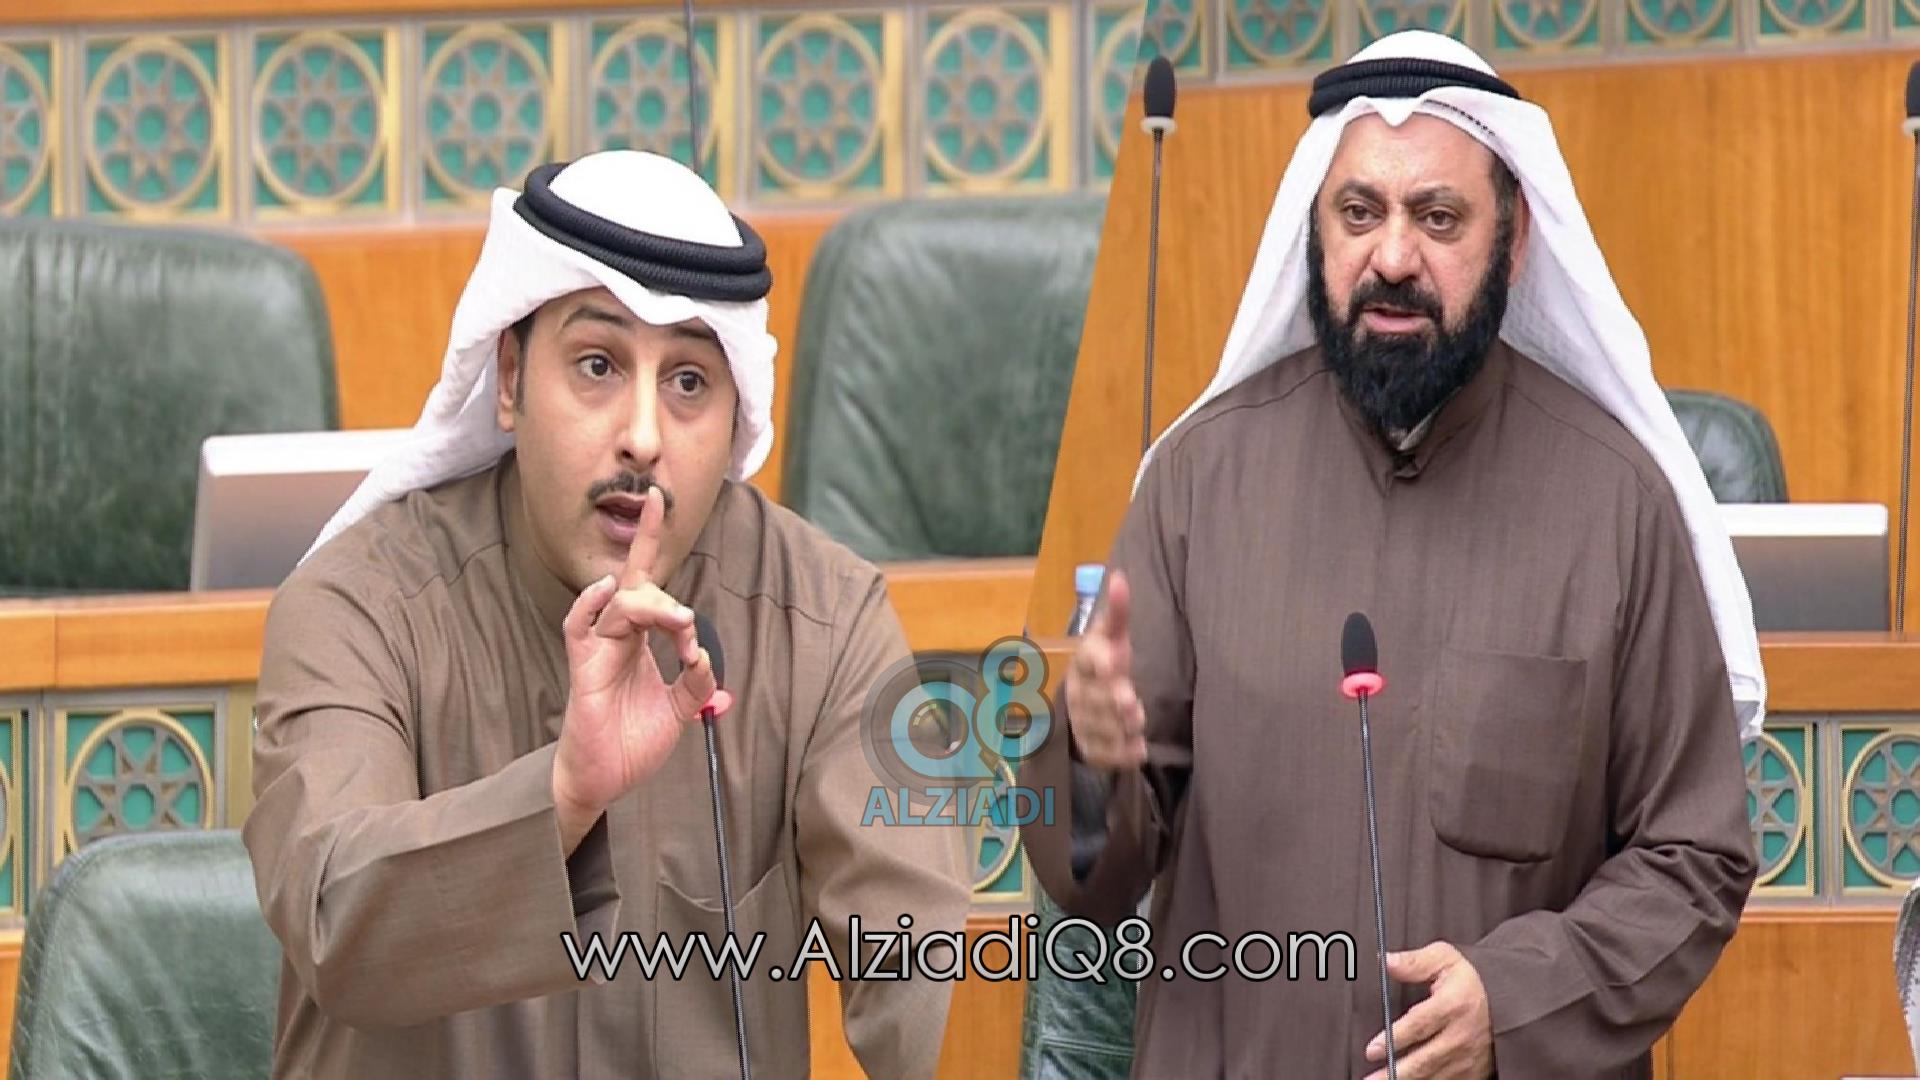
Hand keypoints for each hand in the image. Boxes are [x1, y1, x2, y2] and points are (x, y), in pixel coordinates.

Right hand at [551, 487, 716, 851]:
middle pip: (633, 580)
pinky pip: (579, 629)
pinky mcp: (584, 671)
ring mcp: (599, 650)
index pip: (649, 582)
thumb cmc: (633, 742)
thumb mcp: (680, 712)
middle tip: (675, 582)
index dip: (651, 541)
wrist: (605, 780)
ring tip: (678, 622)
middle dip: (647, 551)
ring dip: (652, 606)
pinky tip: (605, 591)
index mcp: (641, 639)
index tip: (663, 508)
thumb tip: (709, 663)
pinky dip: (589, 607)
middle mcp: (619, 637)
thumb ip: (698, 685)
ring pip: (620, 604)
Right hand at [1064, 570, 1146, 770]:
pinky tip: (1139, 750)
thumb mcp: (1112, 636)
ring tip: (1137, 722)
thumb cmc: (1106, 661)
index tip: (1115, 665)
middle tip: (1131, 704)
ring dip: (1120, 727)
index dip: (1101, 662)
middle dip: (1113, 701)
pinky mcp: (1090, 748)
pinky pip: (1105, 754)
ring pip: (1100, 727)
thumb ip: (1118, 611)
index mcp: (1084, 661)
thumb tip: (1120, 576)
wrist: (1085, 701)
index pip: (1088, 659)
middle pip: (1095, 698)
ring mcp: (1083, 722)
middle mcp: (1079, 692)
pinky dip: (1122, 754)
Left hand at [1363, 942, 1493, 1079]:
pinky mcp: (1474, 1072)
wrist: (1512, 1001)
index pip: (1420, 1025)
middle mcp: (1462, 1036)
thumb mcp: (1445, 959)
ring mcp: (1469, 1058)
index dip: (1394, 1039)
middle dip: (1395, 1071)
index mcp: (1454, 1005)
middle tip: (1371, 1079)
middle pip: (1424, 1059)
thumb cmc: (1473, 980)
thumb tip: (1387, 961)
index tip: (1372, 1049)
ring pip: (1434, 1076)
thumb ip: (1414, 962)